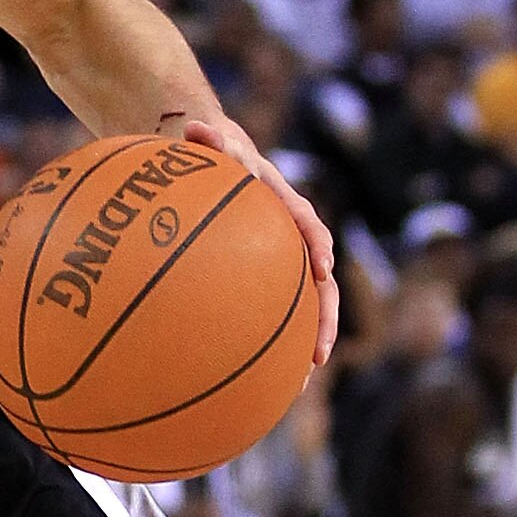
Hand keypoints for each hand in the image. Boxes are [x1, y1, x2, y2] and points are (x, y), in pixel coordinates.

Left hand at [178, 114, 339, 366]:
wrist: (211, 156)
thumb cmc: (211, 149)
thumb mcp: (210, 139)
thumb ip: (208, 139)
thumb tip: (194, 129)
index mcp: (283, 204)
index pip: (307, 225)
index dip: (317, 246)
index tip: (321, 269)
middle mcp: (288, 238)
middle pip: (317, 283)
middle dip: (322, 320)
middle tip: (319, 355)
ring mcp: (277, 261)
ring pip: (297, 308)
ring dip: (299, 346)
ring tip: (294, 387)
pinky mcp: (258, 279)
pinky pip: (264, 314)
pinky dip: (261, 345)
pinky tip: (244, 381)